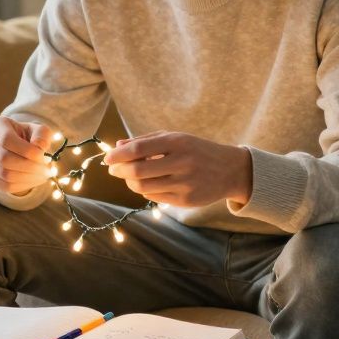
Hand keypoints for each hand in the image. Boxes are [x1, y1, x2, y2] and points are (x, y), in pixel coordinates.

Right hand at [0, 116, 55, 195]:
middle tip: (46, 169)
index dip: (27, 150)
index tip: (43, 156)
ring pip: (5, 175)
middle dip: (30, 166)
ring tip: (43, 175)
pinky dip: (23, 185)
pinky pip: (5, 186)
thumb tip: (39, 147)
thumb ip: (42, 136)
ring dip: (29, 177)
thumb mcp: (39, 131)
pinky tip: (34, 180)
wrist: (17, 150)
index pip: (7, 139)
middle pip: (5, 159)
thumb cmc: (29, 137)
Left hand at [102, 131, 251, 207]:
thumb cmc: (196, 150)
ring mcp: (185, 183)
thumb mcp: (175, 138)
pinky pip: (154, 198)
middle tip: (114, 169)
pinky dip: (145, 191)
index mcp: (178, 142)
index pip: (138, 149)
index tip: (107, 158)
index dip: (118, 155)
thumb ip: (146, 140)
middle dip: (119, 171)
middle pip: (137, 171)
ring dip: (129, 182)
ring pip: (143, 187)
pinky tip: (148, 184)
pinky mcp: (186, 201)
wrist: (230, 170)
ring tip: (129, 177)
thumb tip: (118, 146)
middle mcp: (182, 162)